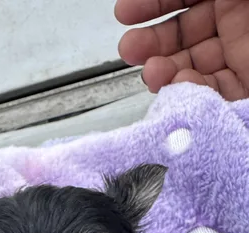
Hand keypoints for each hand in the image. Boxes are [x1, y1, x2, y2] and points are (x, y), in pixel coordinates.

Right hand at [116, 0, 248, 99]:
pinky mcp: (245, 95)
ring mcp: (242, 62)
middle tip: (129, 50)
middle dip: (152, 43)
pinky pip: (212, 96)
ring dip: (165, 73)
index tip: (124, 13)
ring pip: (193, 67)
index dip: (155, 5)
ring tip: (152, 74)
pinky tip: (178, 87)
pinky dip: (189, 94)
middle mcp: (241, 27)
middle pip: (185, 35)